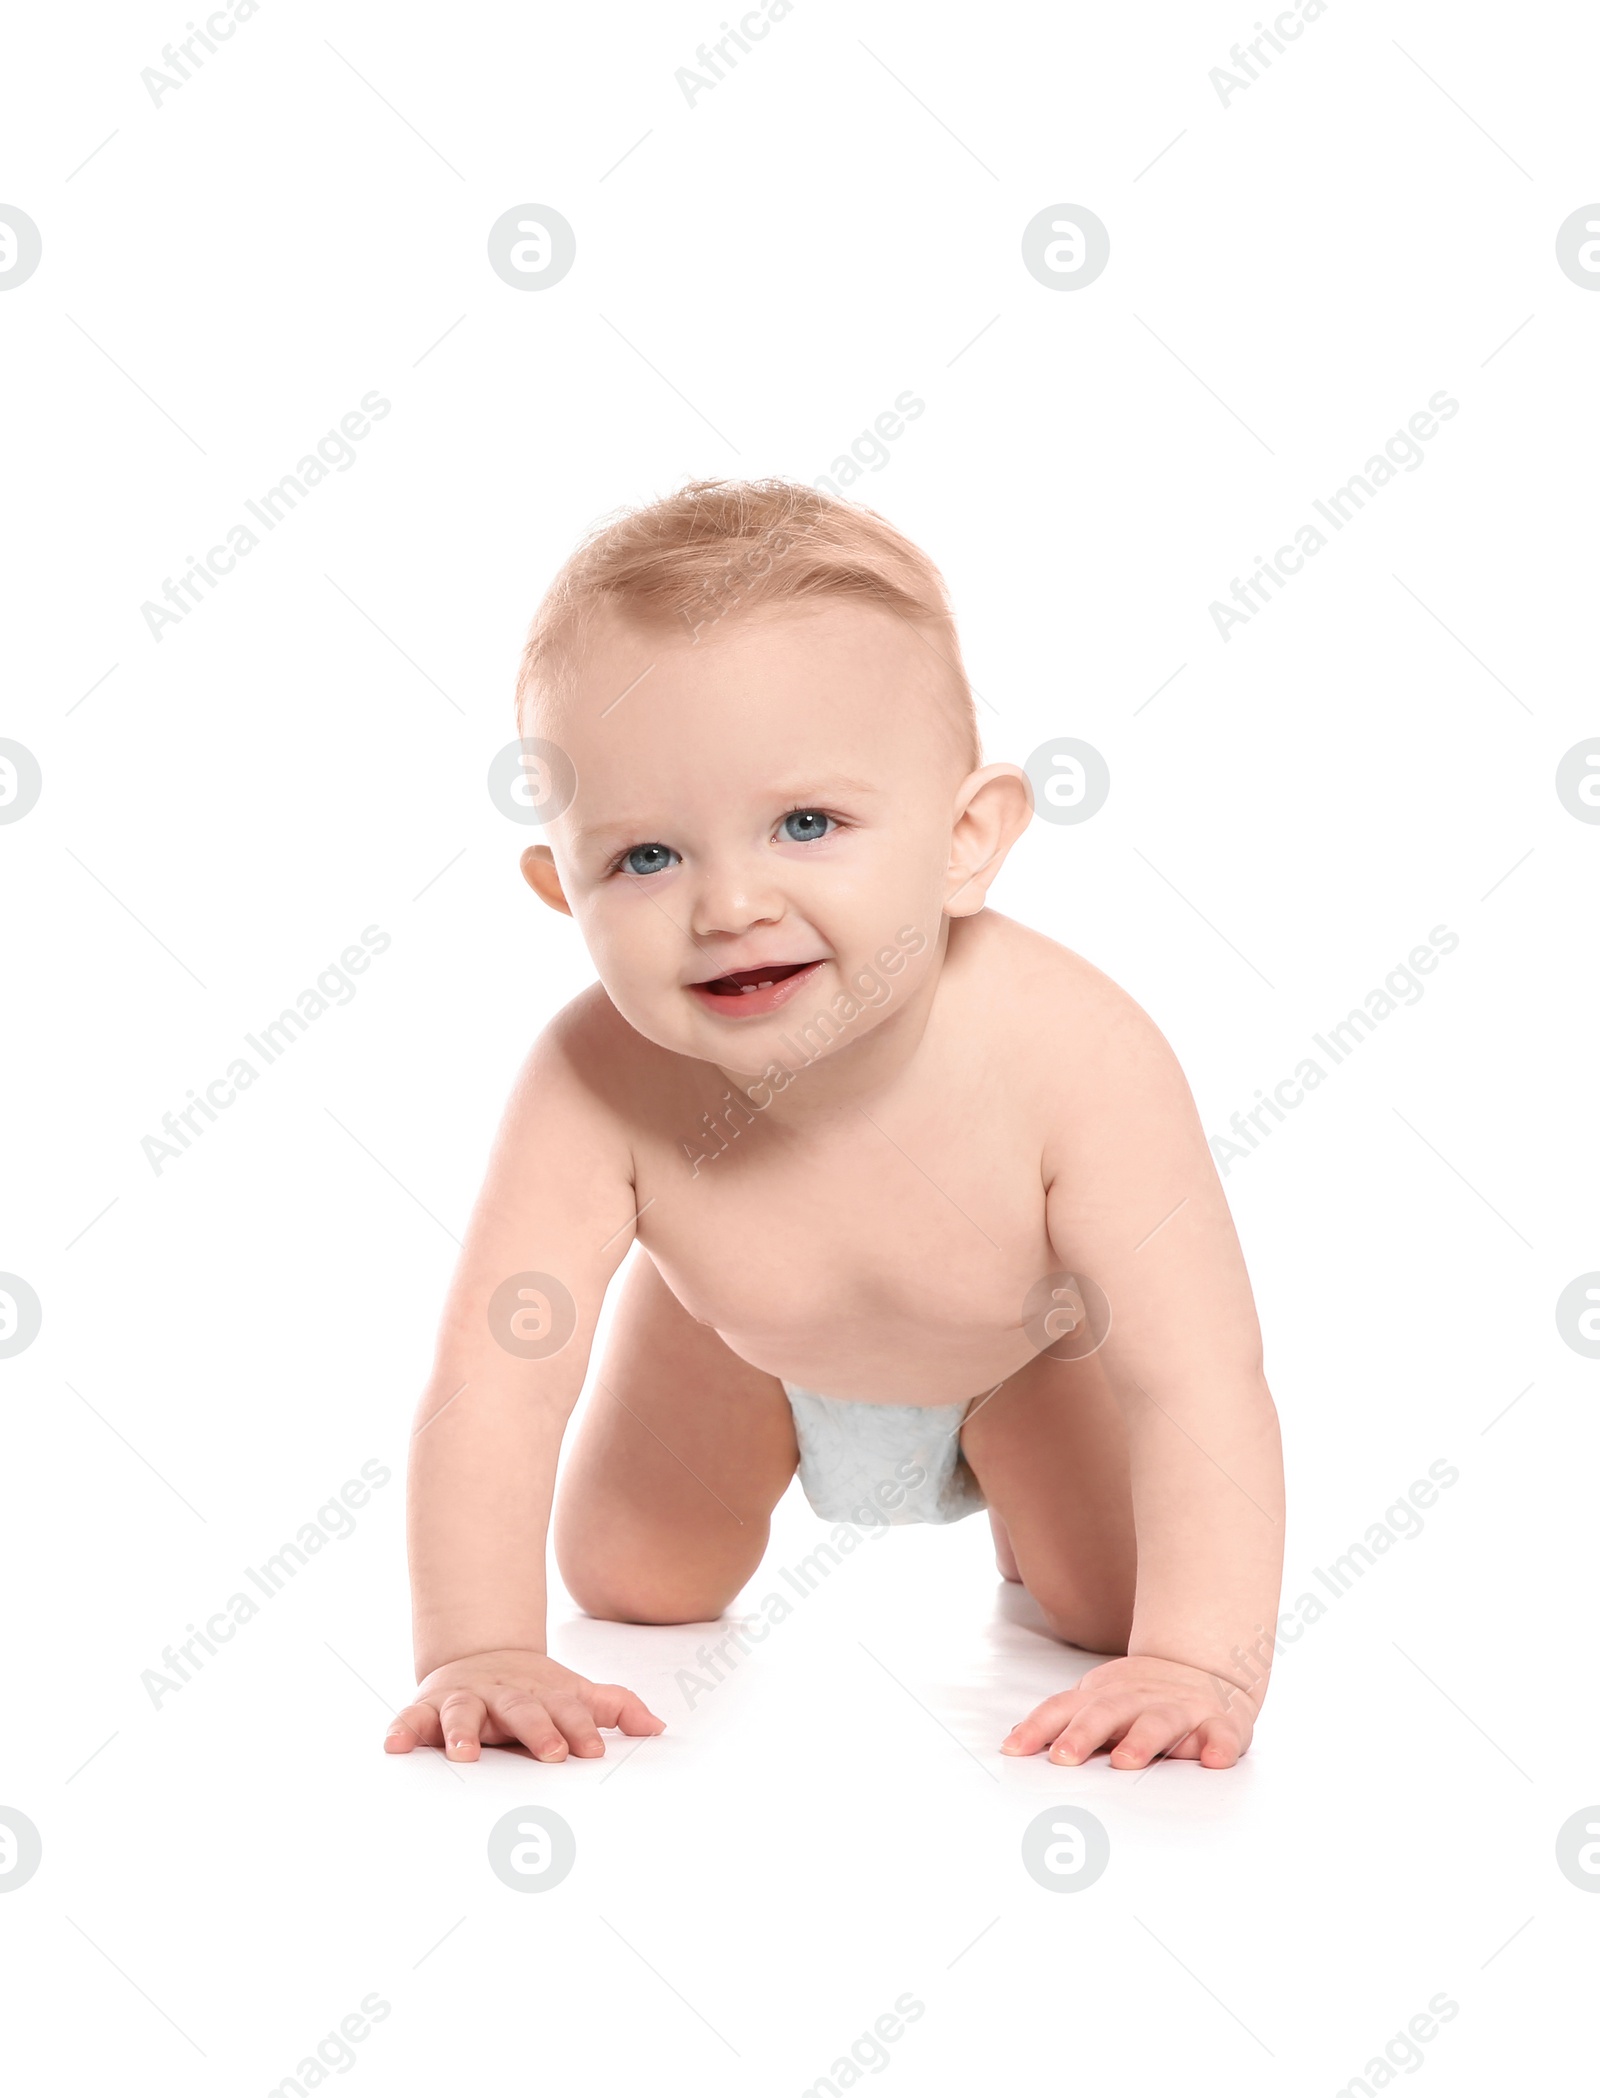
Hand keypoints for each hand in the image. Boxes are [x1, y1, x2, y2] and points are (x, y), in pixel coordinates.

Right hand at [385, 1649, 665, 1762]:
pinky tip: (394, 1746)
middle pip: (523, 1710)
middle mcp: (505, 1695)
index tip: (593, 1751)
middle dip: (537, 1730)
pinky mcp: (430, 1706)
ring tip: (465, 1754)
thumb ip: (615, 1707)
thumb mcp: (575, 1692)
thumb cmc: (534, 1690)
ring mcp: (468, 1699)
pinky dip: (402, 1729)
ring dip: (464, 1731)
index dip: (581, 1729)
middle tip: (551, 1753)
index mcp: (543, 1695)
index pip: (567, 1710)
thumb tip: (658, 1727)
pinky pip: (413, 1718)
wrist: (481, 1653)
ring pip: (464, 1711)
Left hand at [1000, 1653, 1257, 1769]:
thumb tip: (1012, 1740)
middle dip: (1084, 1734)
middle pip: (1107, 1713)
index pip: (1064, 1709)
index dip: (1038, 1728)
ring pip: (1159, 1721)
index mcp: (1104, 1697)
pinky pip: (1221, 1733)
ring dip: (1142, 1740)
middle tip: (1063, 1757)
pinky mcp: (1219, 1722)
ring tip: (1126, 1761)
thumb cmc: (1139, 1696)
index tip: (1012, 1749)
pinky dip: (1219, 1745)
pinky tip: (1214, 1760)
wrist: (1202, 1667)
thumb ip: (1064, 1720)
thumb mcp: (1098, 1700)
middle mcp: (1138, 1699)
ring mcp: (1179, 1708)